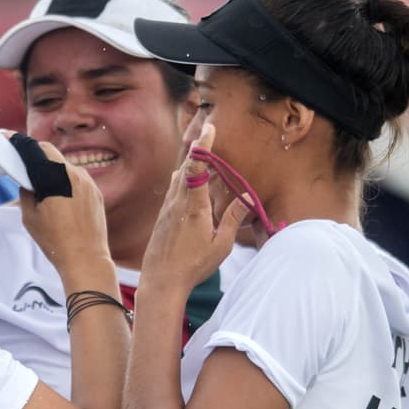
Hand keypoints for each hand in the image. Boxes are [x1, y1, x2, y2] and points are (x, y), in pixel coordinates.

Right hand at [19, 141, 111, 281]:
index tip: (15, 147)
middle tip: (27, 171)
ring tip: (46, 191)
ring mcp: (89, 183)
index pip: (38, 149)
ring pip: (66, 167)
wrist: (86, 259)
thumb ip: (26, 192)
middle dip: (39, 159)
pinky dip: (67, 183)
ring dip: (54, 172)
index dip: (24, 146)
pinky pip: (79, 180)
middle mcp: (75, 174)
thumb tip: (26, 181)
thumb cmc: (56, 241)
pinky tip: (61, 200)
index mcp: (57, 177)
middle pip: (53, 155)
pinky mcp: (96, 193)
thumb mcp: (30, 217)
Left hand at [140, 123, 248, 293]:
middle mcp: (178, 203)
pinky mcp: (162, 216)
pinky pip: (173, 189)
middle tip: (207, 130)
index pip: (197, 168)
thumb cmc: (193, 266)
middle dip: (197, 148)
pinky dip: (183, 178)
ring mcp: (167, 209)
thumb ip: (233, 220)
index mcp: (194, 207)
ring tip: (201, 153)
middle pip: (186, 167)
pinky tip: (188, 179)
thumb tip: (247, 198)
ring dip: (190, 163)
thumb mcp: (221, 246)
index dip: (203, 146)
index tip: (209, 128)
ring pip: (178, 177)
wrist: (161, 281)